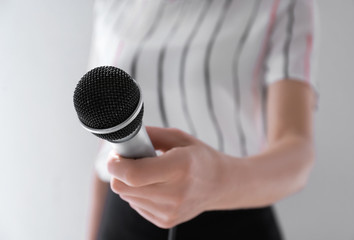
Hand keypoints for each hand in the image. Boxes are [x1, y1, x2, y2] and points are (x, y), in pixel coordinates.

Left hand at [107, 126, 227, 228]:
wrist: (220, 184)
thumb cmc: (200, 158)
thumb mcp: (179, 138)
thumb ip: (151, 135)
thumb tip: (126, 136)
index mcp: (180, 167)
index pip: (134, 174)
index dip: (116, 164)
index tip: (115, 155)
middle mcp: (175, 193)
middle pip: (123, 187)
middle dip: (119, 172)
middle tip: (130, 160)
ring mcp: (170, 211)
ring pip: (126, 197)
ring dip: (130, 183)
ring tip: (149, 173)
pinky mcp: (165, 221)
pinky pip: (135, 205)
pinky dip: (139, 193)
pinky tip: (155, 186)